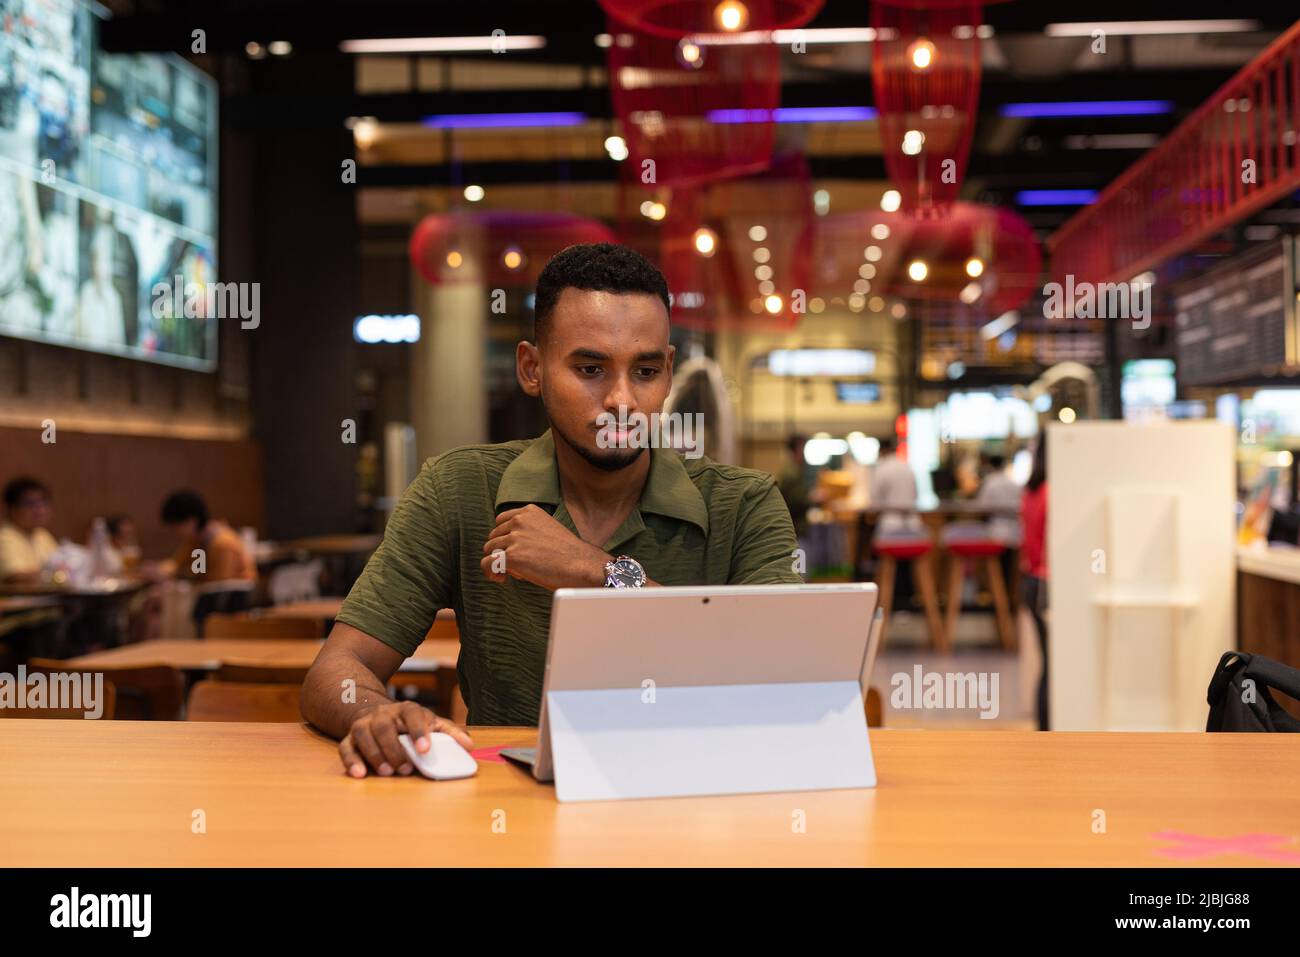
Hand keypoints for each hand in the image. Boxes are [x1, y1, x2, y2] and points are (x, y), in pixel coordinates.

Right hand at [338, 700, 472, 778]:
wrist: (377, 712)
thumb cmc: (409, 723)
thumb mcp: (430, 723)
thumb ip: (449, 733)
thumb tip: (469, 746)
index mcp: (406, 709)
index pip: (413, 715)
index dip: (419, 731)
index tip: (425, 749)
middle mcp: (383, 714)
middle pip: (385, 727)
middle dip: (395, 748)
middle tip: (406, 768)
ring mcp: (364, 724)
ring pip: (364, 735)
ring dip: (375, 754)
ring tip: (387, 772)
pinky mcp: (350, 738)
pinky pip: (346, 748)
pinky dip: (351, 761)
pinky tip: (359, 774)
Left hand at [480, 504, 608, 590]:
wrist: (581, 565)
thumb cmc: (568, 553)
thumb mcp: (547, 530)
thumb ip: (527, 531)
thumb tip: (506, 547)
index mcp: (528, 511)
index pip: (501, 521)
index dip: (505, 537)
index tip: (515, 549)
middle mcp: (519, 521)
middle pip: (493, 536)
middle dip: (503, 551)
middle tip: (520, 564)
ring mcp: (515, 538)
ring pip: (489, 550)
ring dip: (499, 562)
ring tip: (516, 572)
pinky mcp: (512, 557)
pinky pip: (487, 564)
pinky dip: (491, 573)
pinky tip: (502, 578)